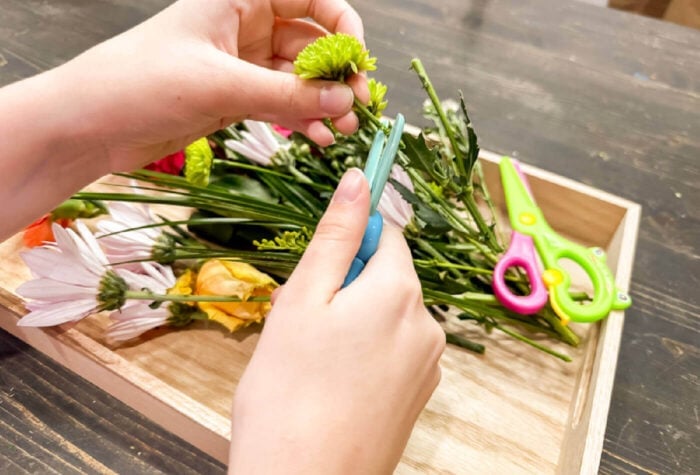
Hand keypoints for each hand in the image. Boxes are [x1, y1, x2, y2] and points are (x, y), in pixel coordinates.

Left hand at [54, 0, 367, 170]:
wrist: (90, 124)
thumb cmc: (141, 83)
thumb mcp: (220, 85)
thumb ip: (286, 95)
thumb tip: (345, 101)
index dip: (341, 26)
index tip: (355, 63)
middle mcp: (244, 26)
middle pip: (311, 41)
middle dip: (336, 74)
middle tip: (358, 107)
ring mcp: (241, 64)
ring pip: (299, 77)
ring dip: (324, 102)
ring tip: (343, 130)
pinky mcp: (235, 97)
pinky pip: (281, 103)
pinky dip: (302, 118)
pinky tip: (318, 137)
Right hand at [229, 169, 444, 473]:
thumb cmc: (290, 390)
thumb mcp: (305, 298)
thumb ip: (337, 234)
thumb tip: (360, 179)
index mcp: (400, 291)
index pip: (387, 234)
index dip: (351, 240)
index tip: (320, 266)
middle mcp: (426, 324)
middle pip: (387, 276)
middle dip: (346, 284)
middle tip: (302, 320)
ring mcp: (427, 364)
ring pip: (388, 315)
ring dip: (354, 320)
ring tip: (312, 357)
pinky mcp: (418, 395)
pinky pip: (393, 351)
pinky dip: (365, 353)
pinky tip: (332, 382)